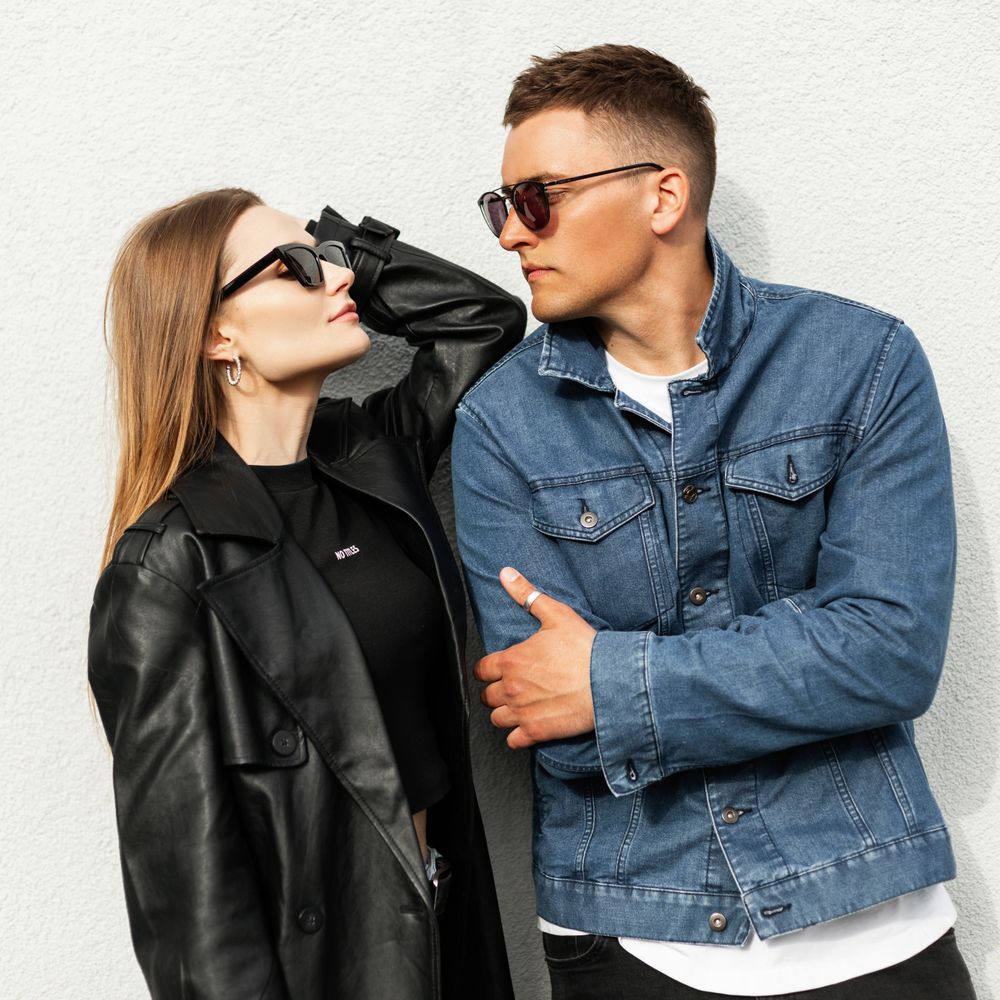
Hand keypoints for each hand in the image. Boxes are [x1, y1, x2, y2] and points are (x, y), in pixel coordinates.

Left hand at [474, 567, 596, 748]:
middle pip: (487, 696)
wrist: (610, 682)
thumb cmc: (585, 648)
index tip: (496, 669)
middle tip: (512, 687)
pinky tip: (528, 726)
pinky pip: (513, 740)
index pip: (480, 670)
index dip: (488, 669)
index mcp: (511, 661)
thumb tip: (506, 573)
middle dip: (496, 691)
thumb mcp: (556, 614)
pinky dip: (517, 736)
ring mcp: (522, 712)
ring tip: (519, 706)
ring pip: (496, 719)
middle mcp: (511, 689)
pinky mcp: (536, 732)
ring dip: (504, 713)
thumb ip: (526, 594)